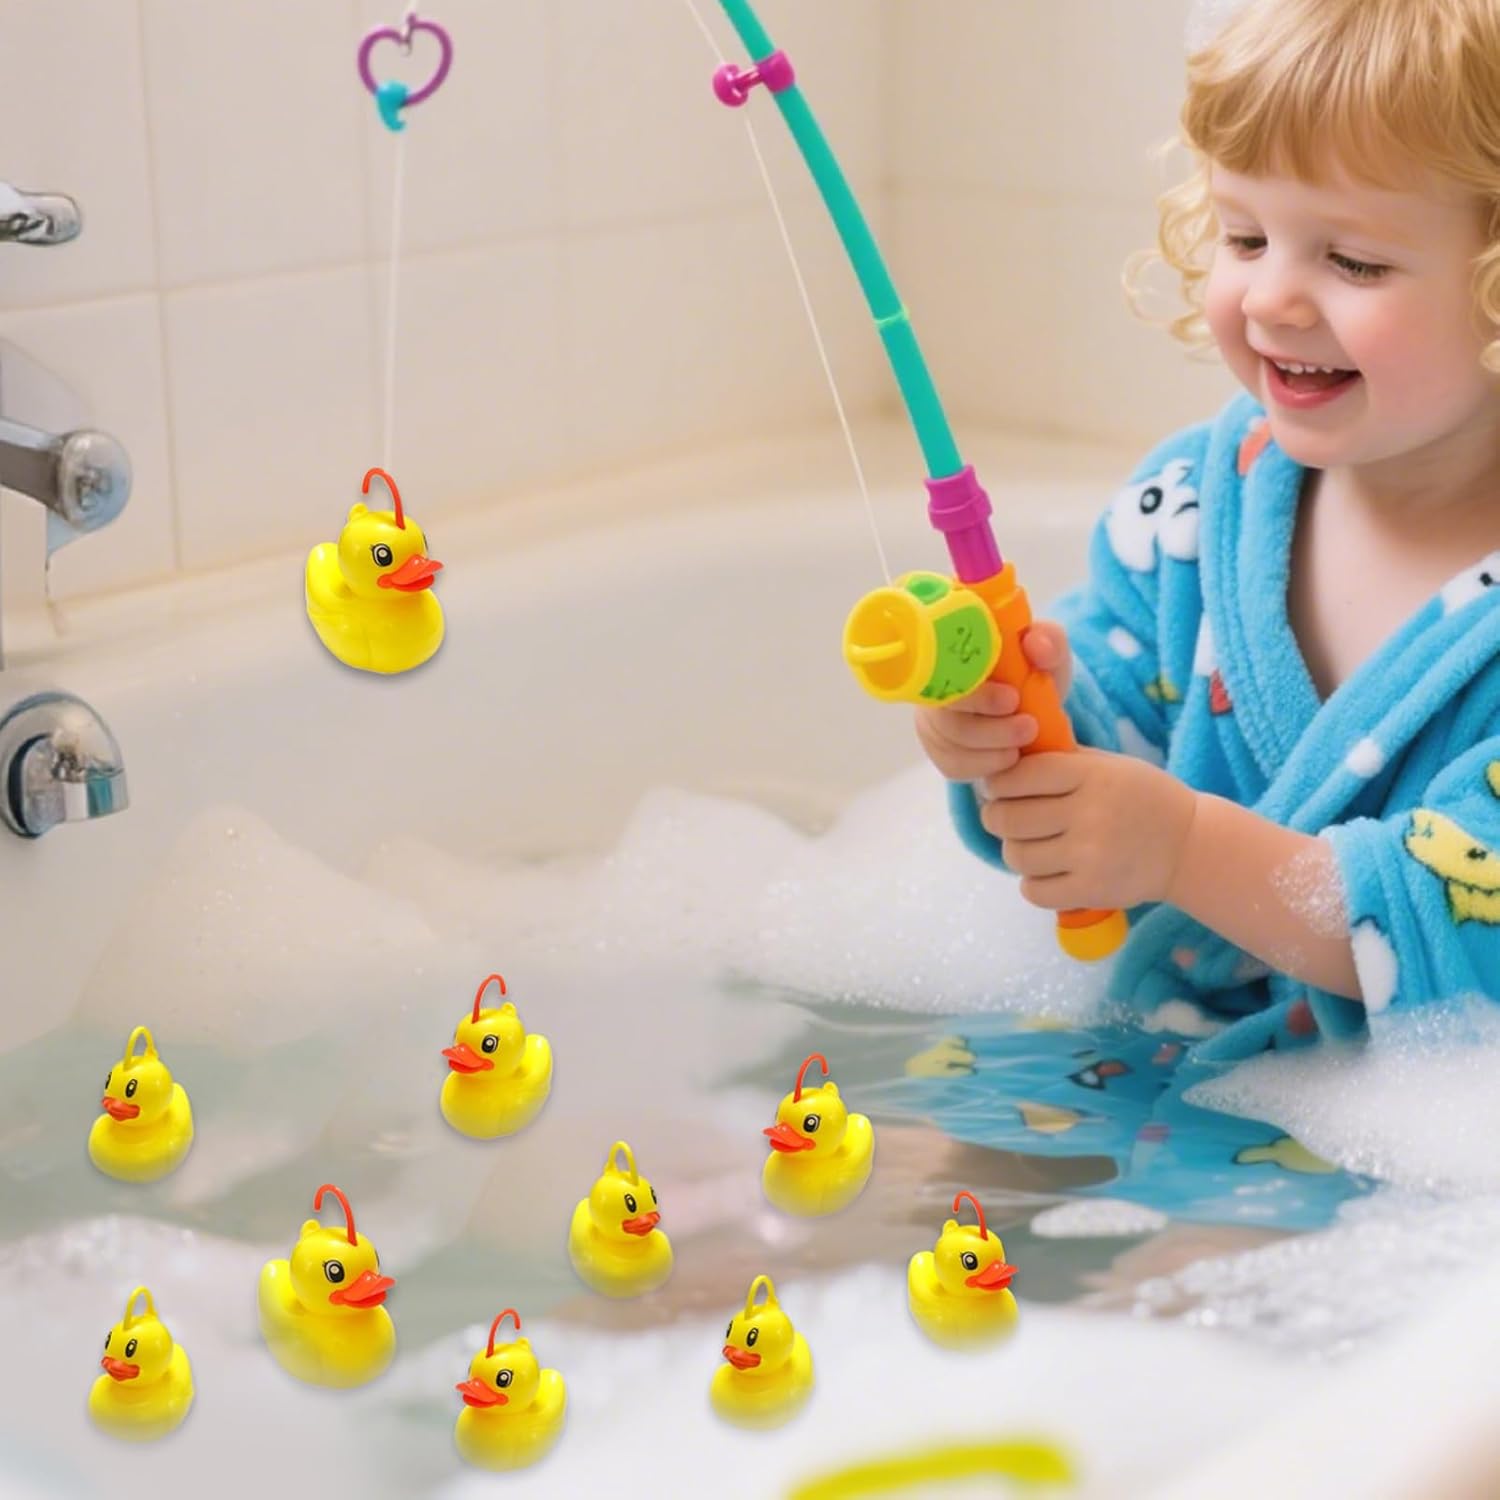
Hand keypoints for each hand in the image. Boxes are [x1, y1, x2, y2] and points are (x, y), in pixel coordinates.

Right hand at [914, 621, 1071, 780]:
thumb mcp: (1048, 650)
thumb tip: (1036, 645)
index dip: (976, 692)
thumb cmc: (1034, 668)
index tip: (1013, 699)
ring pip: (951, 745)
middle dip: (989, 729)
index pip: (946, 674)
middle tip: (1029, 727)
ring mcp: (931, 722)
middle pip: (945, 718)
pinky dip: (985, 766)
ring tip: (1024, 744)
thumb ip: (1048, 641)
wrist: (1032, 702)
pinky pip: (953, 765)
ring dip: (991, 751)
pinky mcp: (939, 751)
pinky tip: (1009, 758)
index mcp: (951, 655)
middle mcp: (931, 688)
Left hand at [978, 747, 1197, 910]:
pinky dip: (1031, 884)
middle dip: (995, 817)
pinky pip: (1033, 891)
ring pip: (1017, 856)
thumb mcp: (1107, 765)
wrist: (1188, 846)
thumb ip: (1060, 760)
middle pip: (1008, 819)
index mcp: (1091, 776)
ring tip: (1029, 845)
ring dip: (1015, 851)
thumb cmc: (1140, 798)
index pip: (1020, 776)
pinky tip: (1046, 873)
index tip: (999, 788)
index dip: (999, 782)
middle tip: (1002, 817)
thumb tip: (1003, 756)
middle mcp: (1089, 814)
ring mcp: (1090, 855)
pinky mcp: (1092, 890)